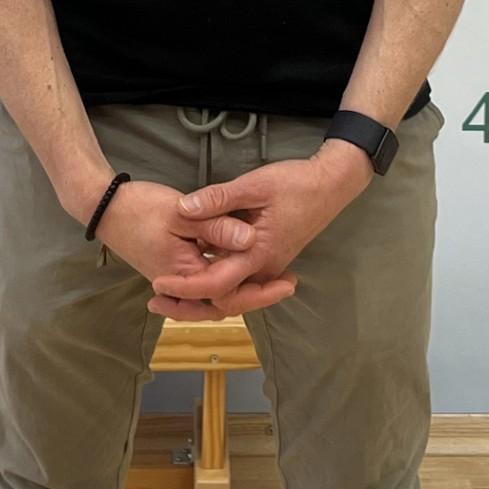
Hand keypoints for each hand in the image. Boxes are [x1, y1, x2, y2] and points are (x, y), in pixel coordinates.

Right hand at [91, 179, 296, 317]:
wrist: (104, 207)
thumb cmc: (140, 208)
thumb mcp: (181, 213)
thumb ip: (217, 226)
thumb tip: (251, 239)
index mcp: (186, 274)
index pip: (230, 294)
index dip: (262, 292)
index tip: (289, 282)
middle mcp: (180, 285)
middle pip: (224, 302)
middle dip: (256, 296)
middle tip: (287, 284)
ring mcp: (174, 279)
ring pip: (213, 297)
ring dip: (240, 290)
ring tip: (268, 281)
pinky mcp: (171, 269)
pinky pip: (202, 285)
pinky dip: (221, 282)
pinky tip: (236, 269)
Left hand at [148, 144, 373, 321]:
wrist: (331, 185)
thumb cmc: (296, 183)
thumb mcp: (255, 184)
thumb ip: (219, 198)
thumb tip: (183, 208)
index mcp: (258, 254)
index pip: (216, 284)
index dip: (185, 287)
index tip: (159, 283)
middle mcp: (263, 268)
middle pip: (223, 301)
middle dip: (189, 305)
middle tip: (157, 300)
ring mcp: (268, 266)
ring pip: (232, 294)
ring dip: (203, 296)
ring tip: (170, 293)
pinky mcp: (269, 259)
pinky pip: (240, 281)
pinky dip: (218, 283)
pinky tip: (199, 271)